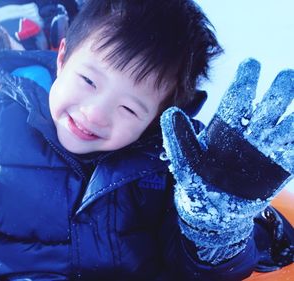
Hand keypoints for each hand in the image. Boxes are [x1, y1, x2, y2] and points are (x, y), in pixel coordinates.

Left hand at [160, 59, 292, 263]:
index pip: (239, 97)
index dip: (246, 80)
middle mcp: (249, 133)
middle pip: (268, 105)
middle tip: (287, 75)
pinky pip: (292, 151)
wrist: (211, 211)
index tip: (251, 63)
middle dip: (279, 90)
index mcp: (226, 126)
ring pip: (285, 124)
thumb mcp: (185, 159)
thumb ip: (179, 136)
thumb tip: (171, 112)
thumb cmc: (196, 181)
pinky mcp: (278, 168)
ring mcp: (265, 150)